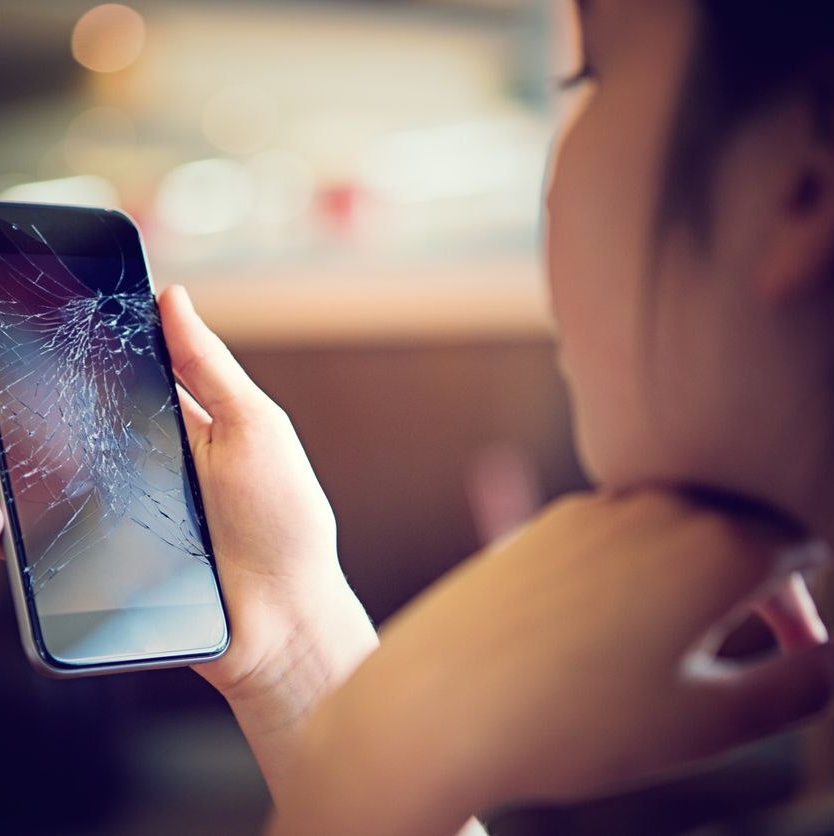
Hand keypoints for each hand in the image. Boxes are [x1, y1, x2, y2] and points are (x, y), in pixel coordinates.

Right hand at [0, 285, 377, 802]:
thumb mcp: (253, 428)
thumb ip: (207, 367)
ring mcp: (99, 518)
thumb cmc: (282, 518)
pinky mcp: (87, 569)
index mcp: (156, 423)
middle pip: (34, 424)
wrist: (286, 620)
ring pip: (19, 481)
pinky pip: (28, 547)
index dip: (37, 351)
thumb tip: (169, 295)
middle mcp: (119, 466)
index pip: (84, 377)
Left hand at [270, 491, 832, 835]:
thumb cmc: (577, 723)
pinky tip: (601, 635)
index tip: (795, 652)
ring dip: (688, 577)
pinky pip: (614, 539)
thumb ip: (798, 684)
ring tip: (663, 651)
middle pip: (734, 528)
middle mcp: (658, 506)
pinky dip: (632, 573)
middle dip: (753, 585)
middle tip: (735, 655)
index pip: (800, 546)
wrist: (437, 705)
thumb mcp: (710, 723)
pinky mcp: (543, 524)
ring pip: (671, 531)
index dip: (805, 605)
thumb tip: (830, 656)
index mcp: (718, 545)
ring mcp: (593, 508)